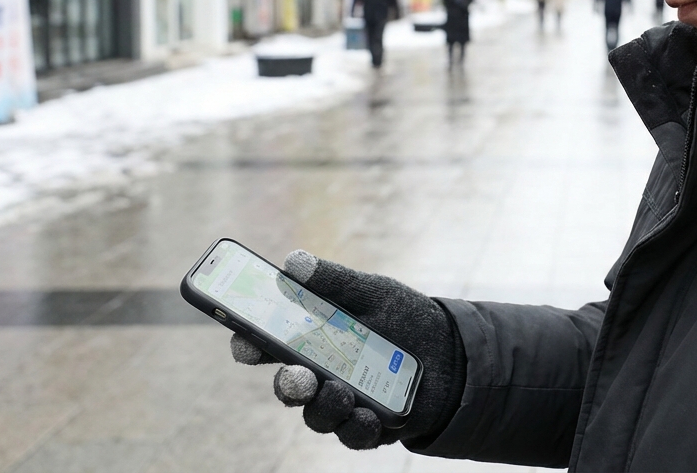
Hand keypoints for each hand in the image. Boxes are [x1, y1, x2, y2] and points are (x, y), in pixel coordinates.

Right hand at [229, 251, 465, 449]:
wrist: (452, 350)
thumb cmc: (404, 318)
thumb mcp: (374, 293)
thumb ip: (335, 281)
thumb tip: (294, 261)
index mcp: (312, 339)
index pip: (269, 345)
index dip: (250, 346)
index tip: (244, 343)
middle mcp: (320, 374)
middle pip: (290, 385)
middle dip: (288, 383)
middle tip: (296, 375)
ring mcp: (343, 402)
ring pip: (318, 414)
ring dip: (324, 405)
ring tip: (341, 390)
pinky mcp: (369, 426)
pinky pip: (354, 434)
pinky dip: (358, 426)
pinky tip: (366, 414)